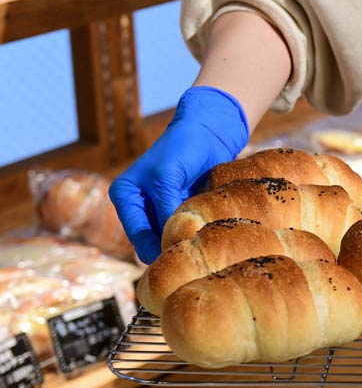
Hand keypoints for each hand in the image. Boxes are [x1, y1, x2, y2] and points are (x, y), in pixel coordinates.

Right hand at [109, 86, 248, 262]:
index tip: (182, 255)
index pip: (137, 234)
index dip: (157, 248)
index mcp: (125, 196)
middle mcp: (139, 207)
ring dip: (185, 240)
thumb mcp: (168, 178)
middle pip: (151, 242)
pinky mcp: (180, 210)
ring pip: (170, 239)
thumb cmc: (182, 147)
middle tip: (195, 251)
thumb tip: (170, 243)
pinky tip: (209, 231)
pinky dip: (195, 232)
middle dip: (171, 247)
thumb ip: (165, 209)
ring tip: (203, 240)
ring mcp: (160, 210)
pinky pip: (185, 230)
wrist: (209, 132)